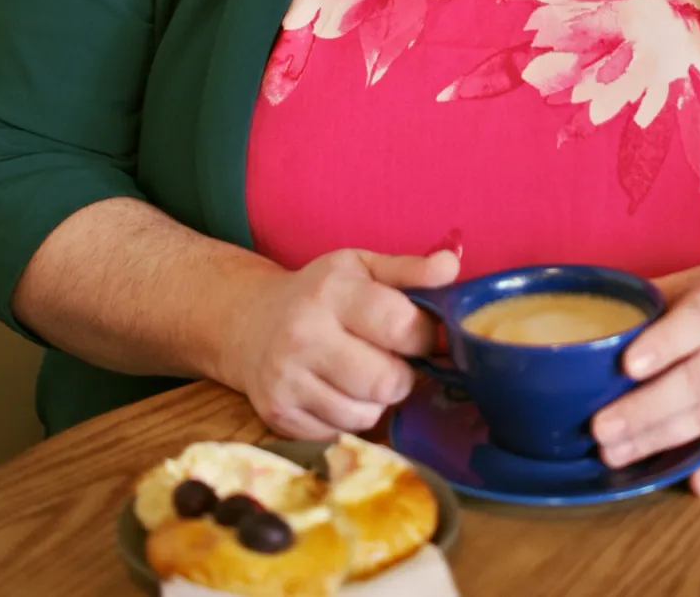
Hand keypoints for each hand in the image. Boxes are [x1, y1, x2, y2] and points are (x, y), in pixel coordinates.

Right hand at [226, 247, 459, 438]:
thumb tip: (452, 266)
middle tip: (390, 359)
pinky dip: (348, 418)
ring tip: (361, 373)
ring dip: (375, 401)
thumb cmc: (319, 292)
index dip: (424, 336)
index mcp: (333, 292)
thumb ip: (410, 268)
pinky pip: (339, 434)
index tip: (419, 334)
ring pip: (366, 415)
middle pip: (387, 382)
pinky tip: (335, 391)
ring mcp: (288, 380)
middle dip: (401, 375)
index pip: (401, 326)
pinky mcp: (278, 416)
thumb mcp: (362, 266)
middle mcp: (305, 335)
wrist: (248, 322)